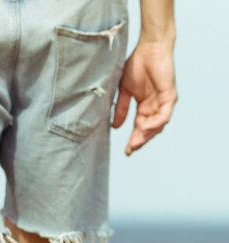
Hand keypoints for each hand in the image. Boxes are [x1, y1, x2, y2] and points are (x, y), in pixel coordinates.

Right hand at [113, 40, 176, 155]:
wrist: (150, 48)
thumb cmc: (137, 64)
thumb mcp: (124, 90)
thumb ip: (121, 108)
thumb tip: (115, 127)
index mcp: (145, 105)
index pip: (140, 127)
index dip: (133, 139)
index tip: (125, 151)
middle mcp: (155, 106)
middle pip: (149, 129)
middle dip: (139, 141)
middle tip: (129, 150)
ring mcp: (164, 101)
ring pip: (157, 125)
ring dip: (147, 135)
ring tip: (135, 142)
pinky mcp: (170, 95)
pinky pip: (164, 114)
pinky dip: (155, 123)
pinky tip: (144, 127)